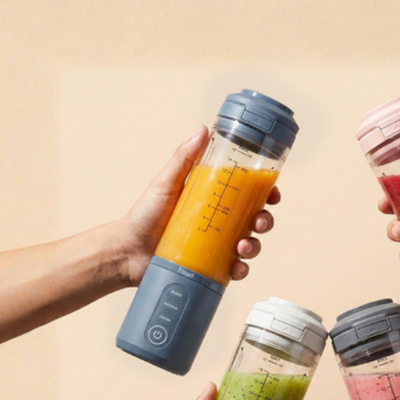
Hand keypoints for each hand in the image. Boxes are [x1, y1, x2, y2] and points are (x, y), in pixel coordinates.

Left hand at [111, 127, 280, 286]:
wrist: (127, 251)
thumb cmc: (145, 215)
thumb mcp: (167, 182)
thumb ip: (184, 158)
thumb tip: (202, 129)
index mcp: (215, 201)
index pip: (249, 195)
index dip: (266, 194)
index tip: (272, 194)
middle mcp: (220, 223)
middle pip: (255, 220)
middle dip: (265, 221)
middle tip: (258, 222)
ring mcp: (217, 247)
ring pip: (250, 246)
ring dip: (254, 246)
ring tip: (242, 247)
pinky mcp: (212, 268)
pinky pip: (235, 270)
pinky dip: (241, 270)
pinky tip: (236, 267)